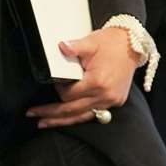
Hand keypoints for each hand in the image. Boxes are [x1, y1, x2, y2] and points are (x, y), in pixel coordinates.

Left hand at [26, 27, 140, 128]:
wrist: (132, 45)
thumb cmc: (111, 43)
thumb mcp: (91, 42)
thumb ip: (74, 47)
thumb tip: (60, 47)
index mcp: (97, 82)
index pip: (68, 95)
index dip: (57, 89)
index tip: (54, 81)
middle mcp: (105, 95)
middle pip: (72, 110)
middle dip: (51, 113)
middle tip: (33, 114)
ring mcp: (111, 101)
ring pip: (82, 117)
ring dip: (62, 121)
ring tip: (44, 123)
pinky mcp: (115, 102)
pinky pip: (93, 114)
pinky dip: (78, 117)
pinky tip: (66, 119)